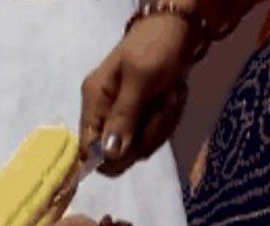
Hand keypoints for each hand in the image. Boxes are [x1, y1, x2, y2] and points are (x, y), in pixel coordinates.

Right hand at [80, 14, 191, 175]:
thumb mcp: (141, 79)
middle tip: (164, 107)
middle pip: (116, 153)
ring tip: (171, 97)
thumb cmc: (157, 44)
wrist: (181, 25)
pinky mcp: (139, 117)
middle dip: (146, 136)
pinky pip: (150, 136)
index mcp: (94, 100)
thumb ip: (124, 117)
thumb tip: (108, 155)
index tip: (135, 146)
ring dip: (161, 126)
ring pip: (138, 147)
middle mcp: (104, 113)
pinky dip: (167, 122)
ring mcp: (122, 116)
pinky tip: (172, 100)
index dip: (109, 157)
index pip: (88, 147)